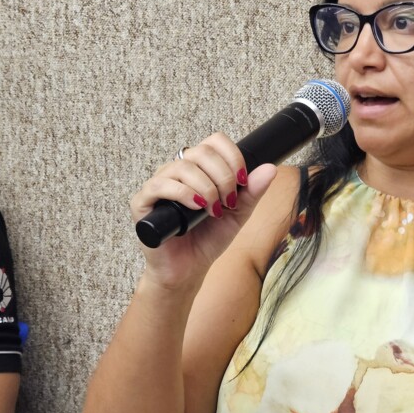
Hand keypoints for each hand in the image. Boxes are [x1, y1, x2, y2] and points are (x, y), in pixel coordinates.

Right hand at [130, 133, 276, 290]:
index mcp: (199, 168)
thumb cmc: (209, 239)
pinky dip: (183, 193)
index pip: (214, 142)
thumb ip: (252, 192)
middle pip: (201, 151)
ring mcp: (159, 185)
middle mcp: (178, 171)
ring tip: (214, 210)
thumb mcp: (238, 214)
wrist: (188, 270)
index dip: (232, 156)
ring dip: (206, 187)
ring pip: (182, 166)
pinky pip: (160, 184)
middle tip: (229, 202)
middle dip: (222, 176)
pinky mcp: (143, 202)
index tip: (243, 180)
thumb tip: (270, 168)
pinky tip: (196, 206)